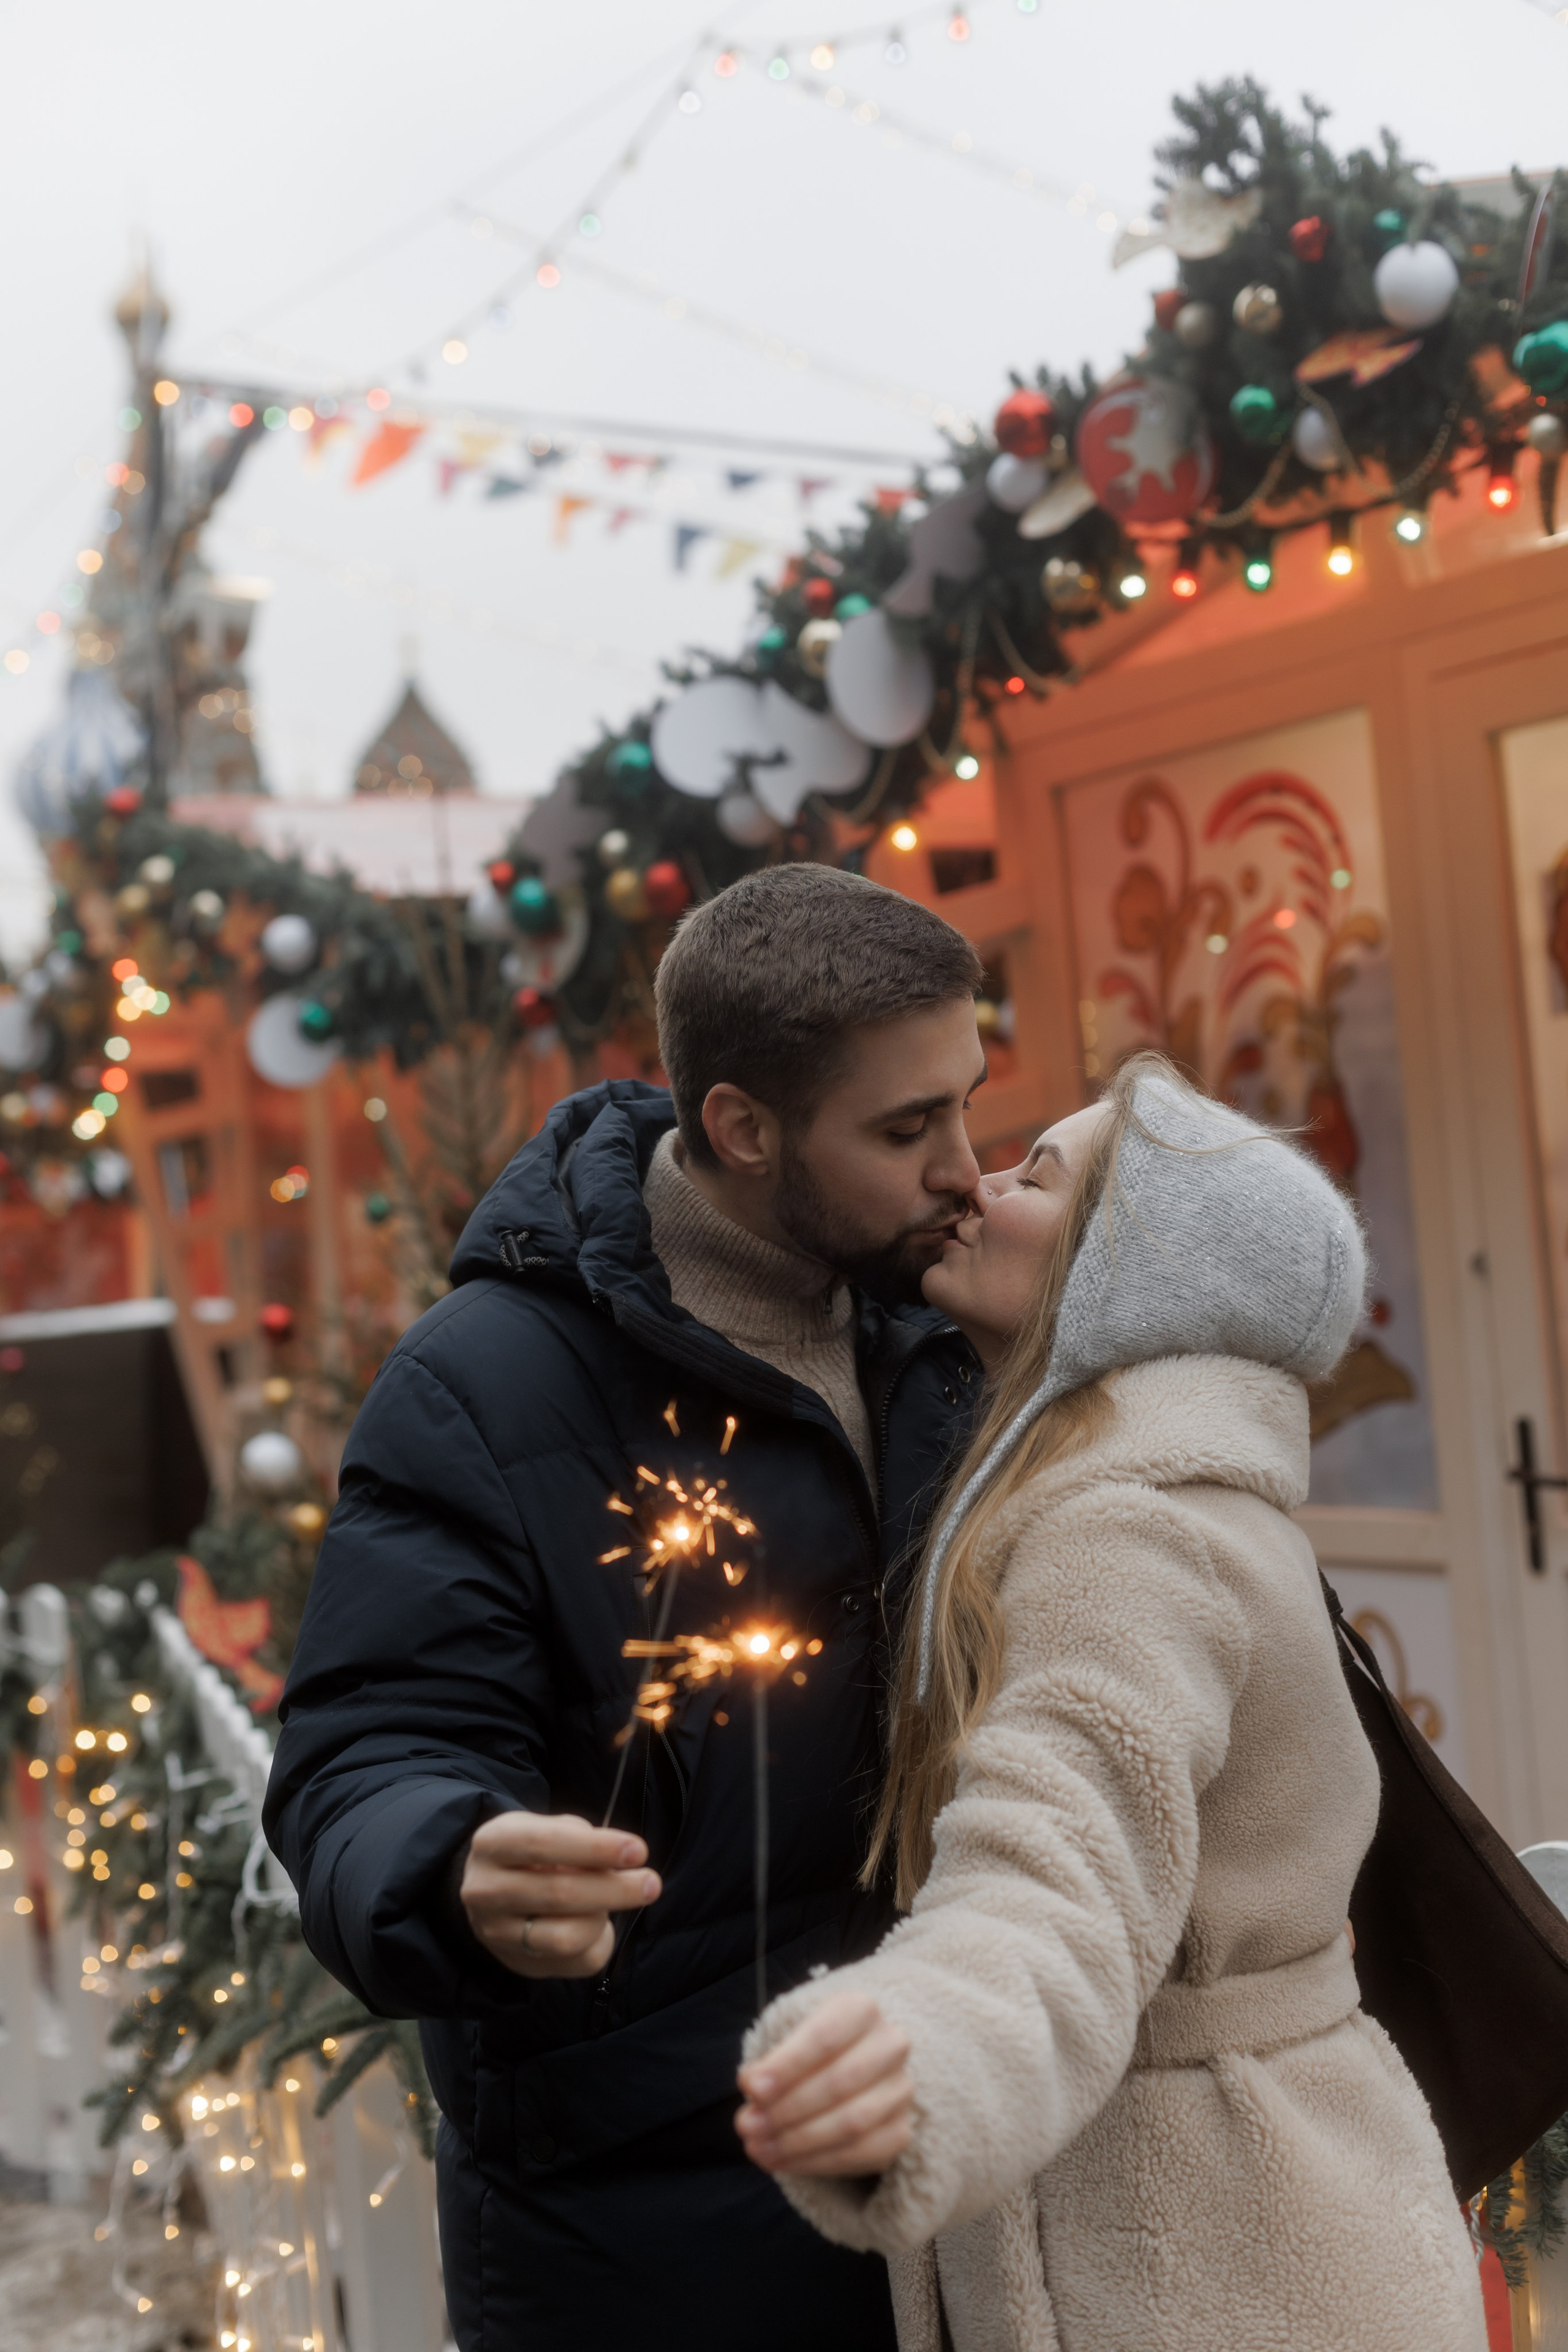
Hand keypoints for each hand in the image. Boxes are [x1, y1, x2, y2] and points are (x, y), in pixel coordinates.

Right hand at [459, 1811, 660, 1978]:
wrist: (488, 1892)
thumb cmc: (530, 1853)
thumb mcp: (545, 1828)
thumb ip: (576, 1838)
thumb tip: (612, 1862)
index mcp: (493, 1844)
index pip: (544, 1844)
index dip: (595, 1848)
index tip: (638, 1850)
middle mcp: (485, 1891)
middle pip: (558, 1895)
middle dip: (614, 1889)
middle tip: (652, 1883)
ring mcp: (498, 1934)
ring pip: (565, 1938)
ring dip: (601, 1918)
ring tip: (613, 1900)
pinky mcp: (518, 1965)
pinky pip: (573, 1962)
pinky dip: (597, 1940)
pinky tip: (598, 1923)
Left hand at [735, 1990, 913, 2177]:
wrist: (849, 2069)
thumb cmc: (810, 2054)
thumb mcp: (789, 2044)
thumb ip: (770, 2065)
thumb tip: (752, 2088)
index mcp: (862, 2010)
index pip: (825, 2037)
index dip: (787, 2066)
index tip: (751, 2090)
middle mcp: (890, 2045)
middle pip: (839, 2082)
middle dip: (787, 2109)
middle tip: (748, 2126)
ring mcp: (900, 2090)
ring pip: (852, 2122)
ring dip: (798, 2140)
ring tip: (758, 2147)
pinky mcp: (901, 2131)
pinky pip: (860, 2154)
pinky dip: (816, 2162)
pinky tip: (782, 2162)